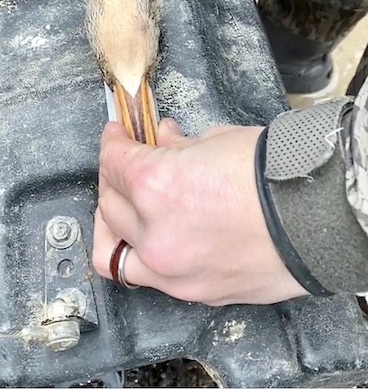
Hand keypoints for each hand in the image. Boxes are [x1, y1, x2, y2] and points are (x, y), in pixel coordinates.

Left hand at [93, 119, 307, 304]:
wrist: (317, 216)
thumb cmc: (270, 172)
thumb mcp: (215, 140)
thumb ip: (177, 145)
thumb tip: (162, 139)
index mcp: (154, 187)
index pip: (113, 162)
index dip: (112, 142)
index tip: (117, 135)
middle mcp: (154, 234)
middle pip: (109, 204)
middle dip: (112, 177)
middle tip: (124, 163)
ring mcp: (172, 271)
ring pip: (113, 252)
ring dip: (114, 225)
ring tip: (126, 208)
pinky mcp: (194, 293)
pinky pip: (149, 276)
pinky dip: (144, 253)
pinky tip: (156, 234)